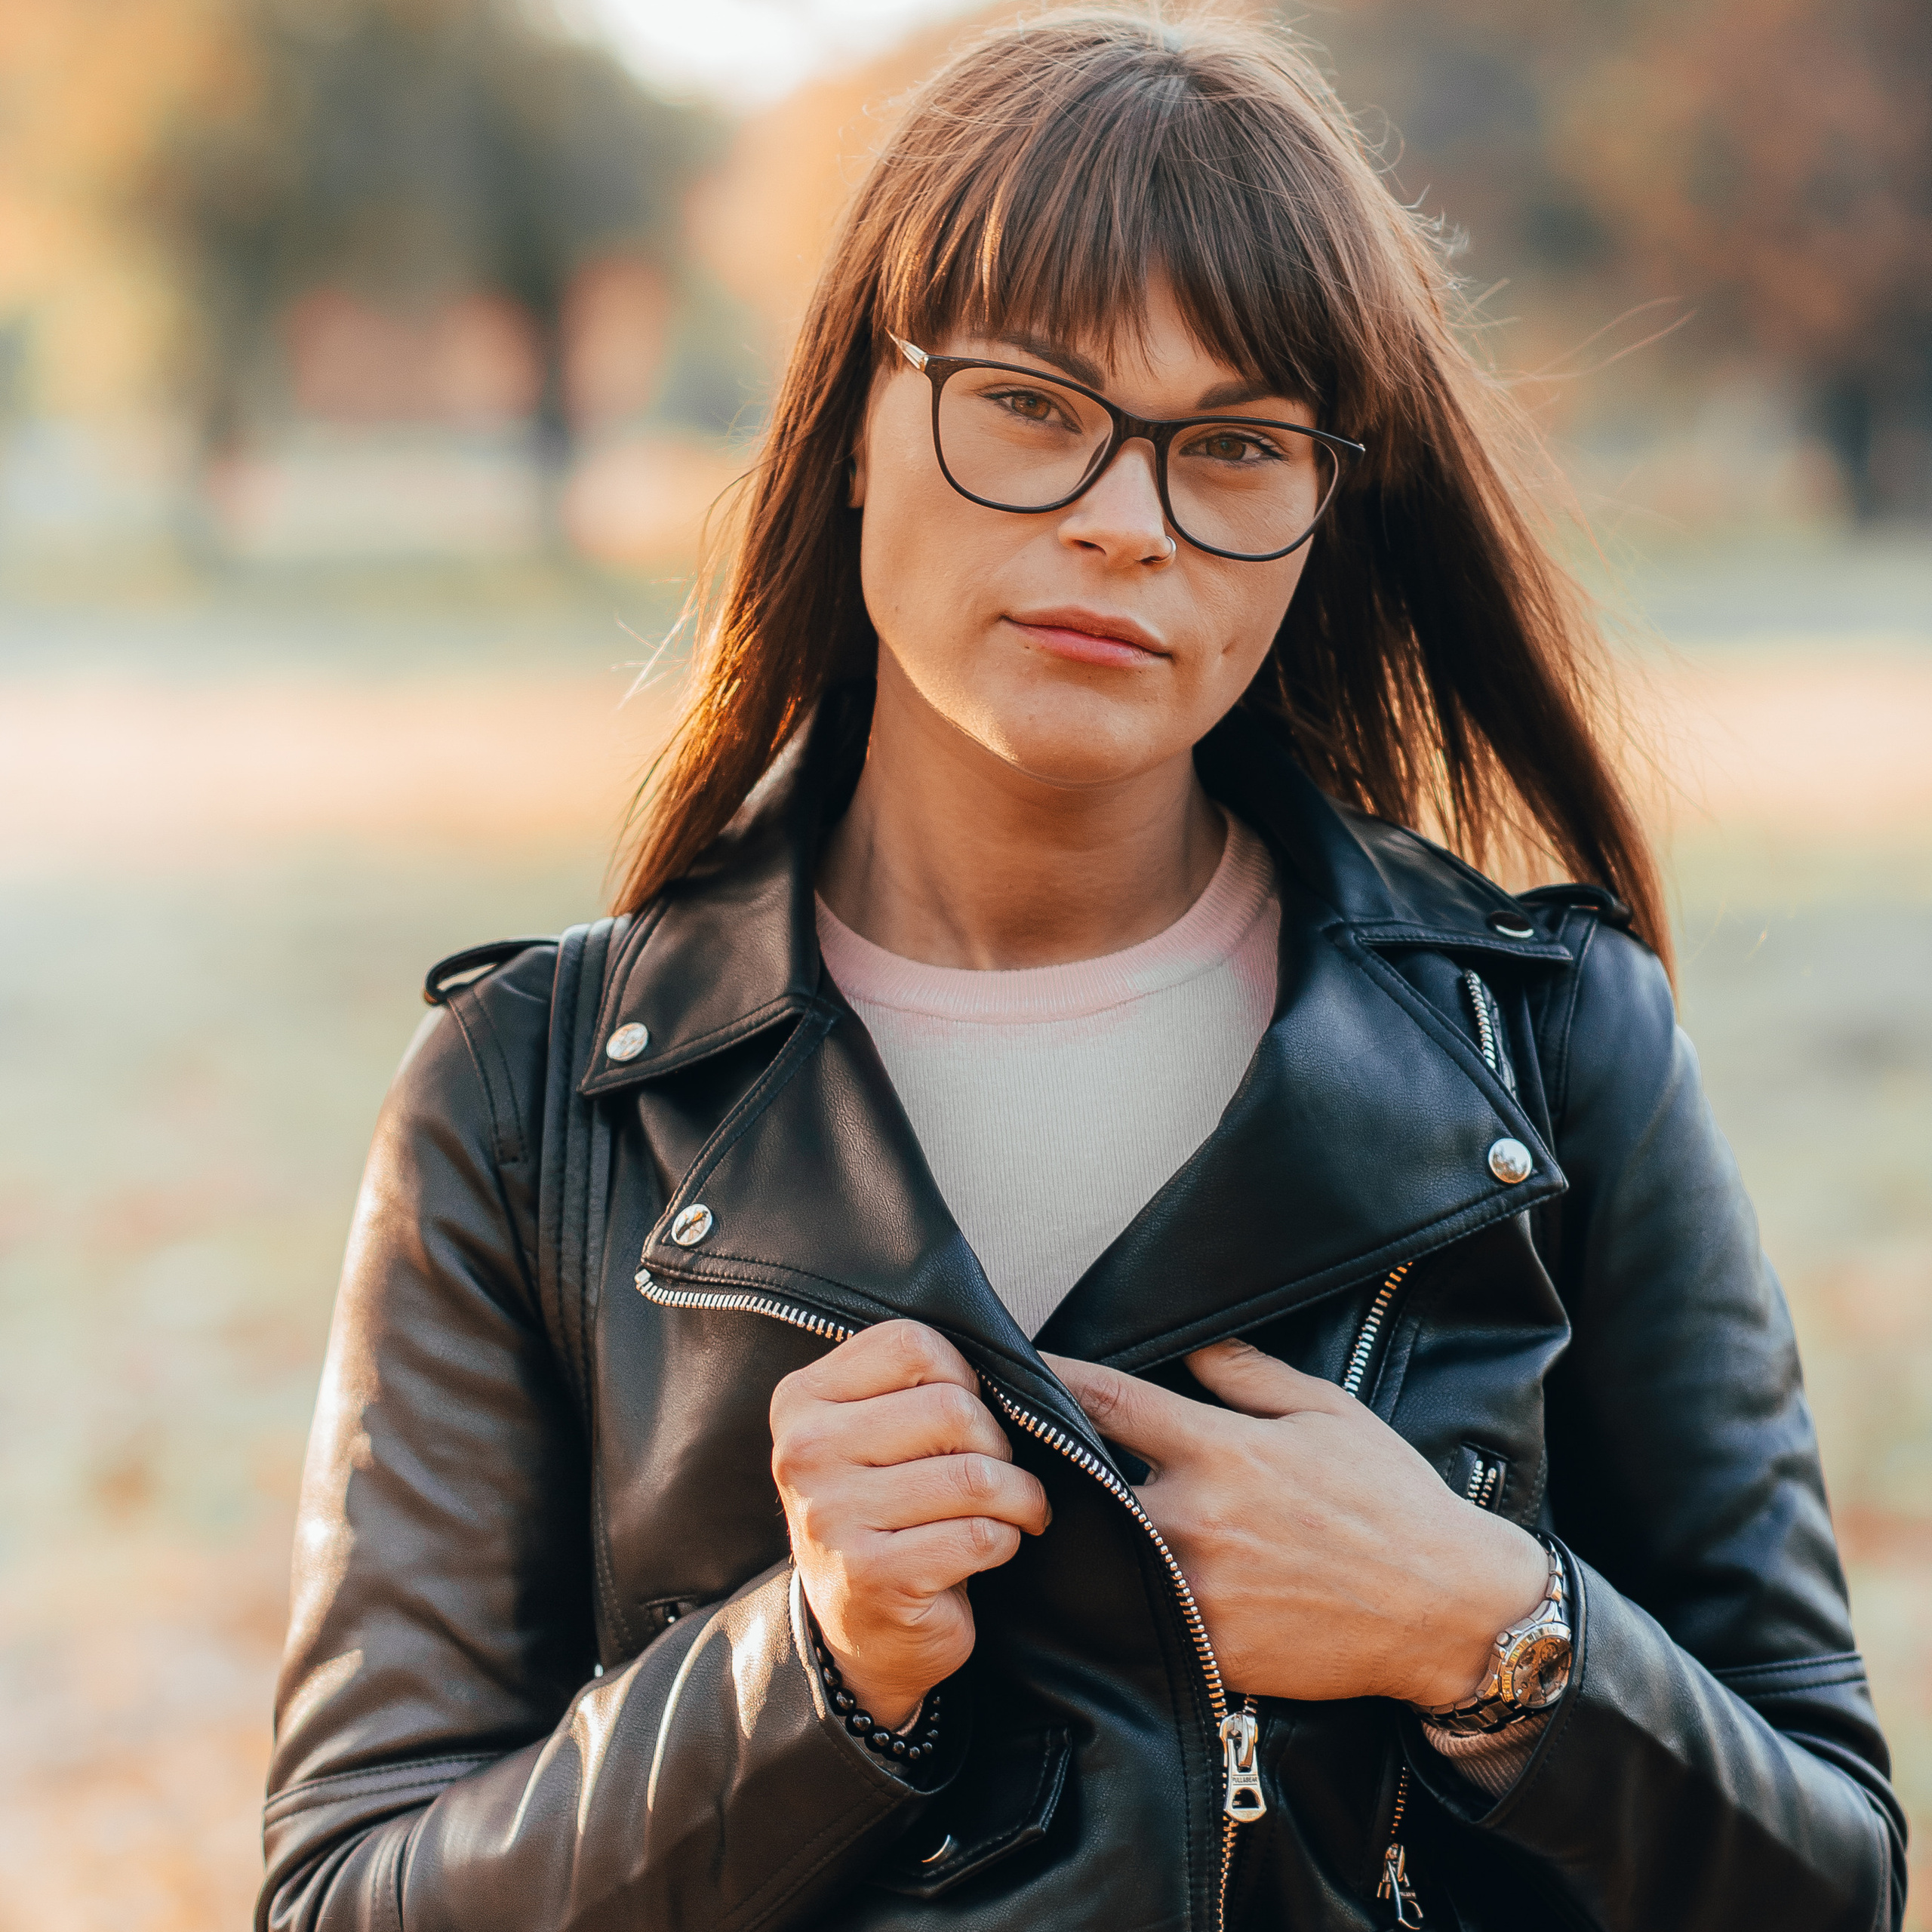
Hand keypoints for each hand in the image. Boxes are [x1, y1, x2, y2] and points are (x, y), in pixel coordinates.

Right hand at [772, 1319, 1050, 1730]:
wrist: (859, 1631)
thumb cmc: (887, 1511)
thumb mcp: (877, 1433)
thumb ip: (918, 1385)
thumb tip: (1018, 1363)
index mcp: (803, 1399)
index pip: (911, 1344)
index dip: (962, 1375)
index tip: (969, 1412)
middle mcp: (804, 1451)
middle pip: (952, 1407)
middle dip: (999, 1442)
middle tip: (998, 1470)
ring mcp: (831, 1515)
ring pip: (974, 1475)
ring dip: (1018, 1495)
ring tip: (1016, 1508)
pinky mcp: (870, 1575)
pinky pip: (979, 1536)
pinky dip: (1008, 1539)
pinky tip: (993, 1547)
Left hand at [1043, 1340, 1548, 1707]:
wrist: (1449, 1608)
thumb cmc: (1392, 1501)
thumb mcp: (1326, 1411)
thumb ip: (1246, 1374)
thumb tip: (1192, 1342)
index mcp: (1221, 1449)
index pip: (1106, 1401)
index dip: (1052, 1378)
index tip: (1015, 1368)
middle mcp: (1197, 1517)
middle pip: (1088, 1480)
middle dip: (1056, 1462)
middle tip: (1020, 1448)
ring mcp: (1197, 1588)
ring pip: (1107, 1551)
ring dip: (1086, 1531)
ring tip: (1062, 1516)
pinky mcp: (1208, 1648)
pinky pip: (1142, 1615)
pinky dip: (1124, 1594)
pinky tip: (1111, 1583)